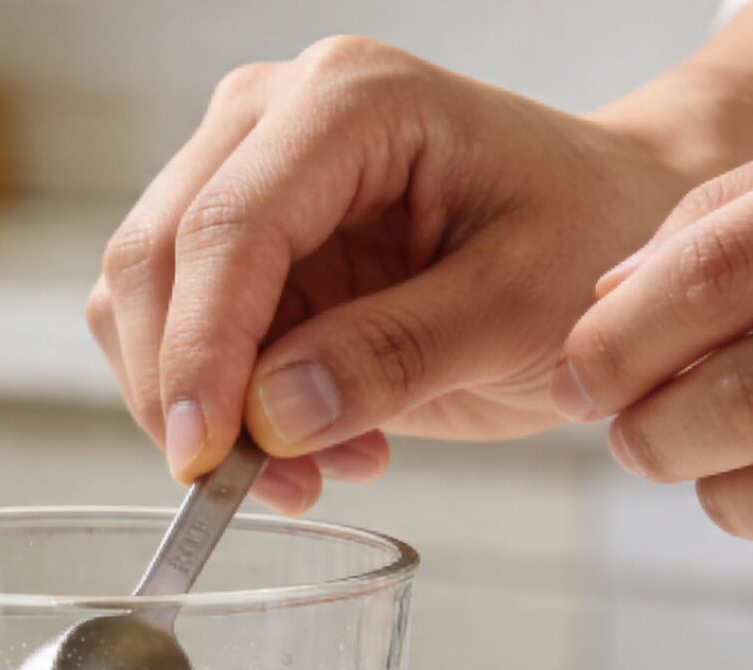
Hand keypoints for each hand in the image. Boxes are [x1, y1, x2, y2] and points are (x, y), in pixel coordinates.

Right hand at [87, 36, 691, 511]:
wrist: (610, 226)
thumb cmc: (588, 237)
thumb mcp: (520, 309)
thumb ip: (395, 356)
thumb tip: (271, 414)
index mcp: (351, 102)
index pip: (228, 227)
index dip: (198, 351)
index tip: (206, 457)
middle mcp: (275, 118)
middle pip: (156, 257)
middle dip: (185, 390)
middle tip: (265, 485)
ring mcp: (247, 174)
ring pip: (142, 302)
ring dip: (204, 408)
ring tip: (323, 464)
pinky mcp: (243, 243)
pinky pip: (180, 336)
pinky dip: (224, 409)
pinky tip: (315, 440)